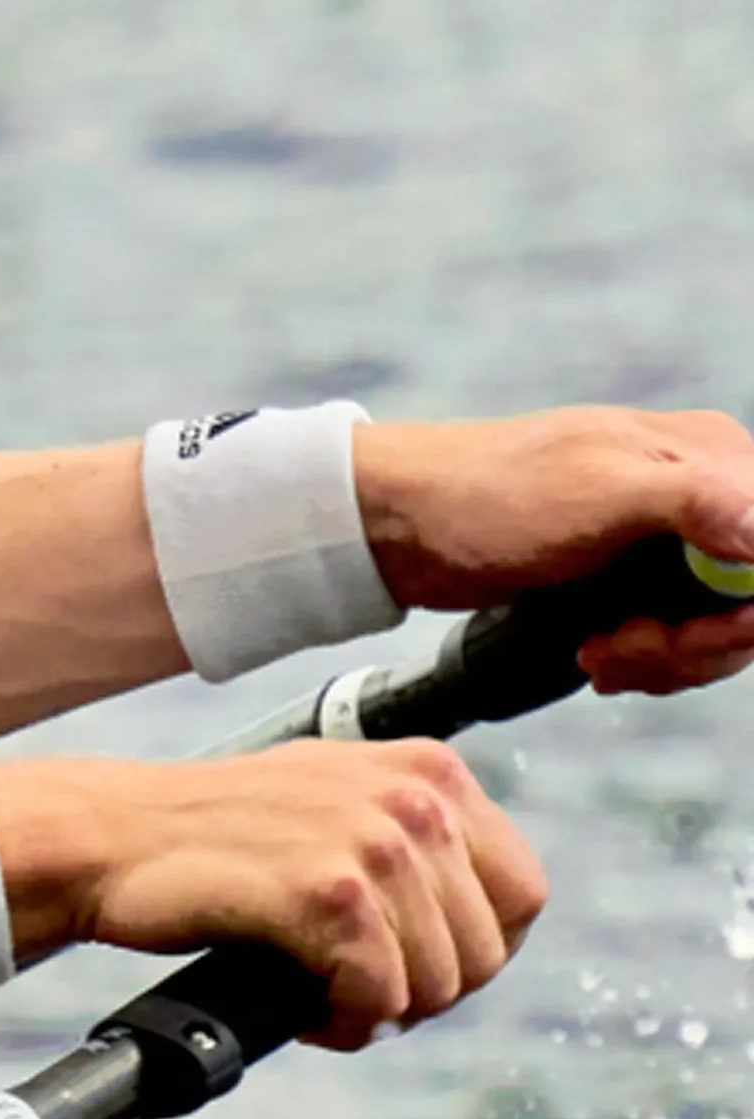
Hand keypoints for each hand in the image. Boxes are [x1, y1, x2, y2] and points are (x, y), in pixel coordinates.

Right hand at [0, 742, 547, 1050]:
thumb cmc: (212, 836)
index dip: (477, 953)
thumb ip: (407, 831)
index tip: (415, 969)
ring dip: (378, 1014)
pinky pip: (379, 999)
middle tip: (355, 996)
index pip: (523, 894)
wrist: (109, 839)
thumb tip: (474, 922)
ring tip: (319, 1001)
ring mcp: (373, 842)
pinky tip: (302, 1013)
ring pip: (437, 985)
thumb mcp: (332, 800)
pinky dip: (344, 1026)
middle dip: (424, 994)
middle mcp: (413, 798)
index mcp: (428, 769)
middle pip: (486, 952)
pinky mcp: (328, 894)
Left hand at [354, 407, 753, 693]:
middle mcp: (704, 495)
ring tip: (596, 653)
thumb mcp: (598, 493)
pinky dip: (640, 660)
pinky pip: (674, 639)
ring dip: (662, 659)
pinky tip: (589, 655)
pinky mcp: (633, 581)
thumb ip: (696, 503)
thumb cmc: (488, 496)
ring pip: (717, 627)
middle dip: (698, 643)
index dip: (750, 609)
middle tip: (628, 649)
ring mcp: (670, 542)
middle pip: (752, 600)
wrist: (400, 527)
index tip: (698, 635)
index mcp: (711, 458)